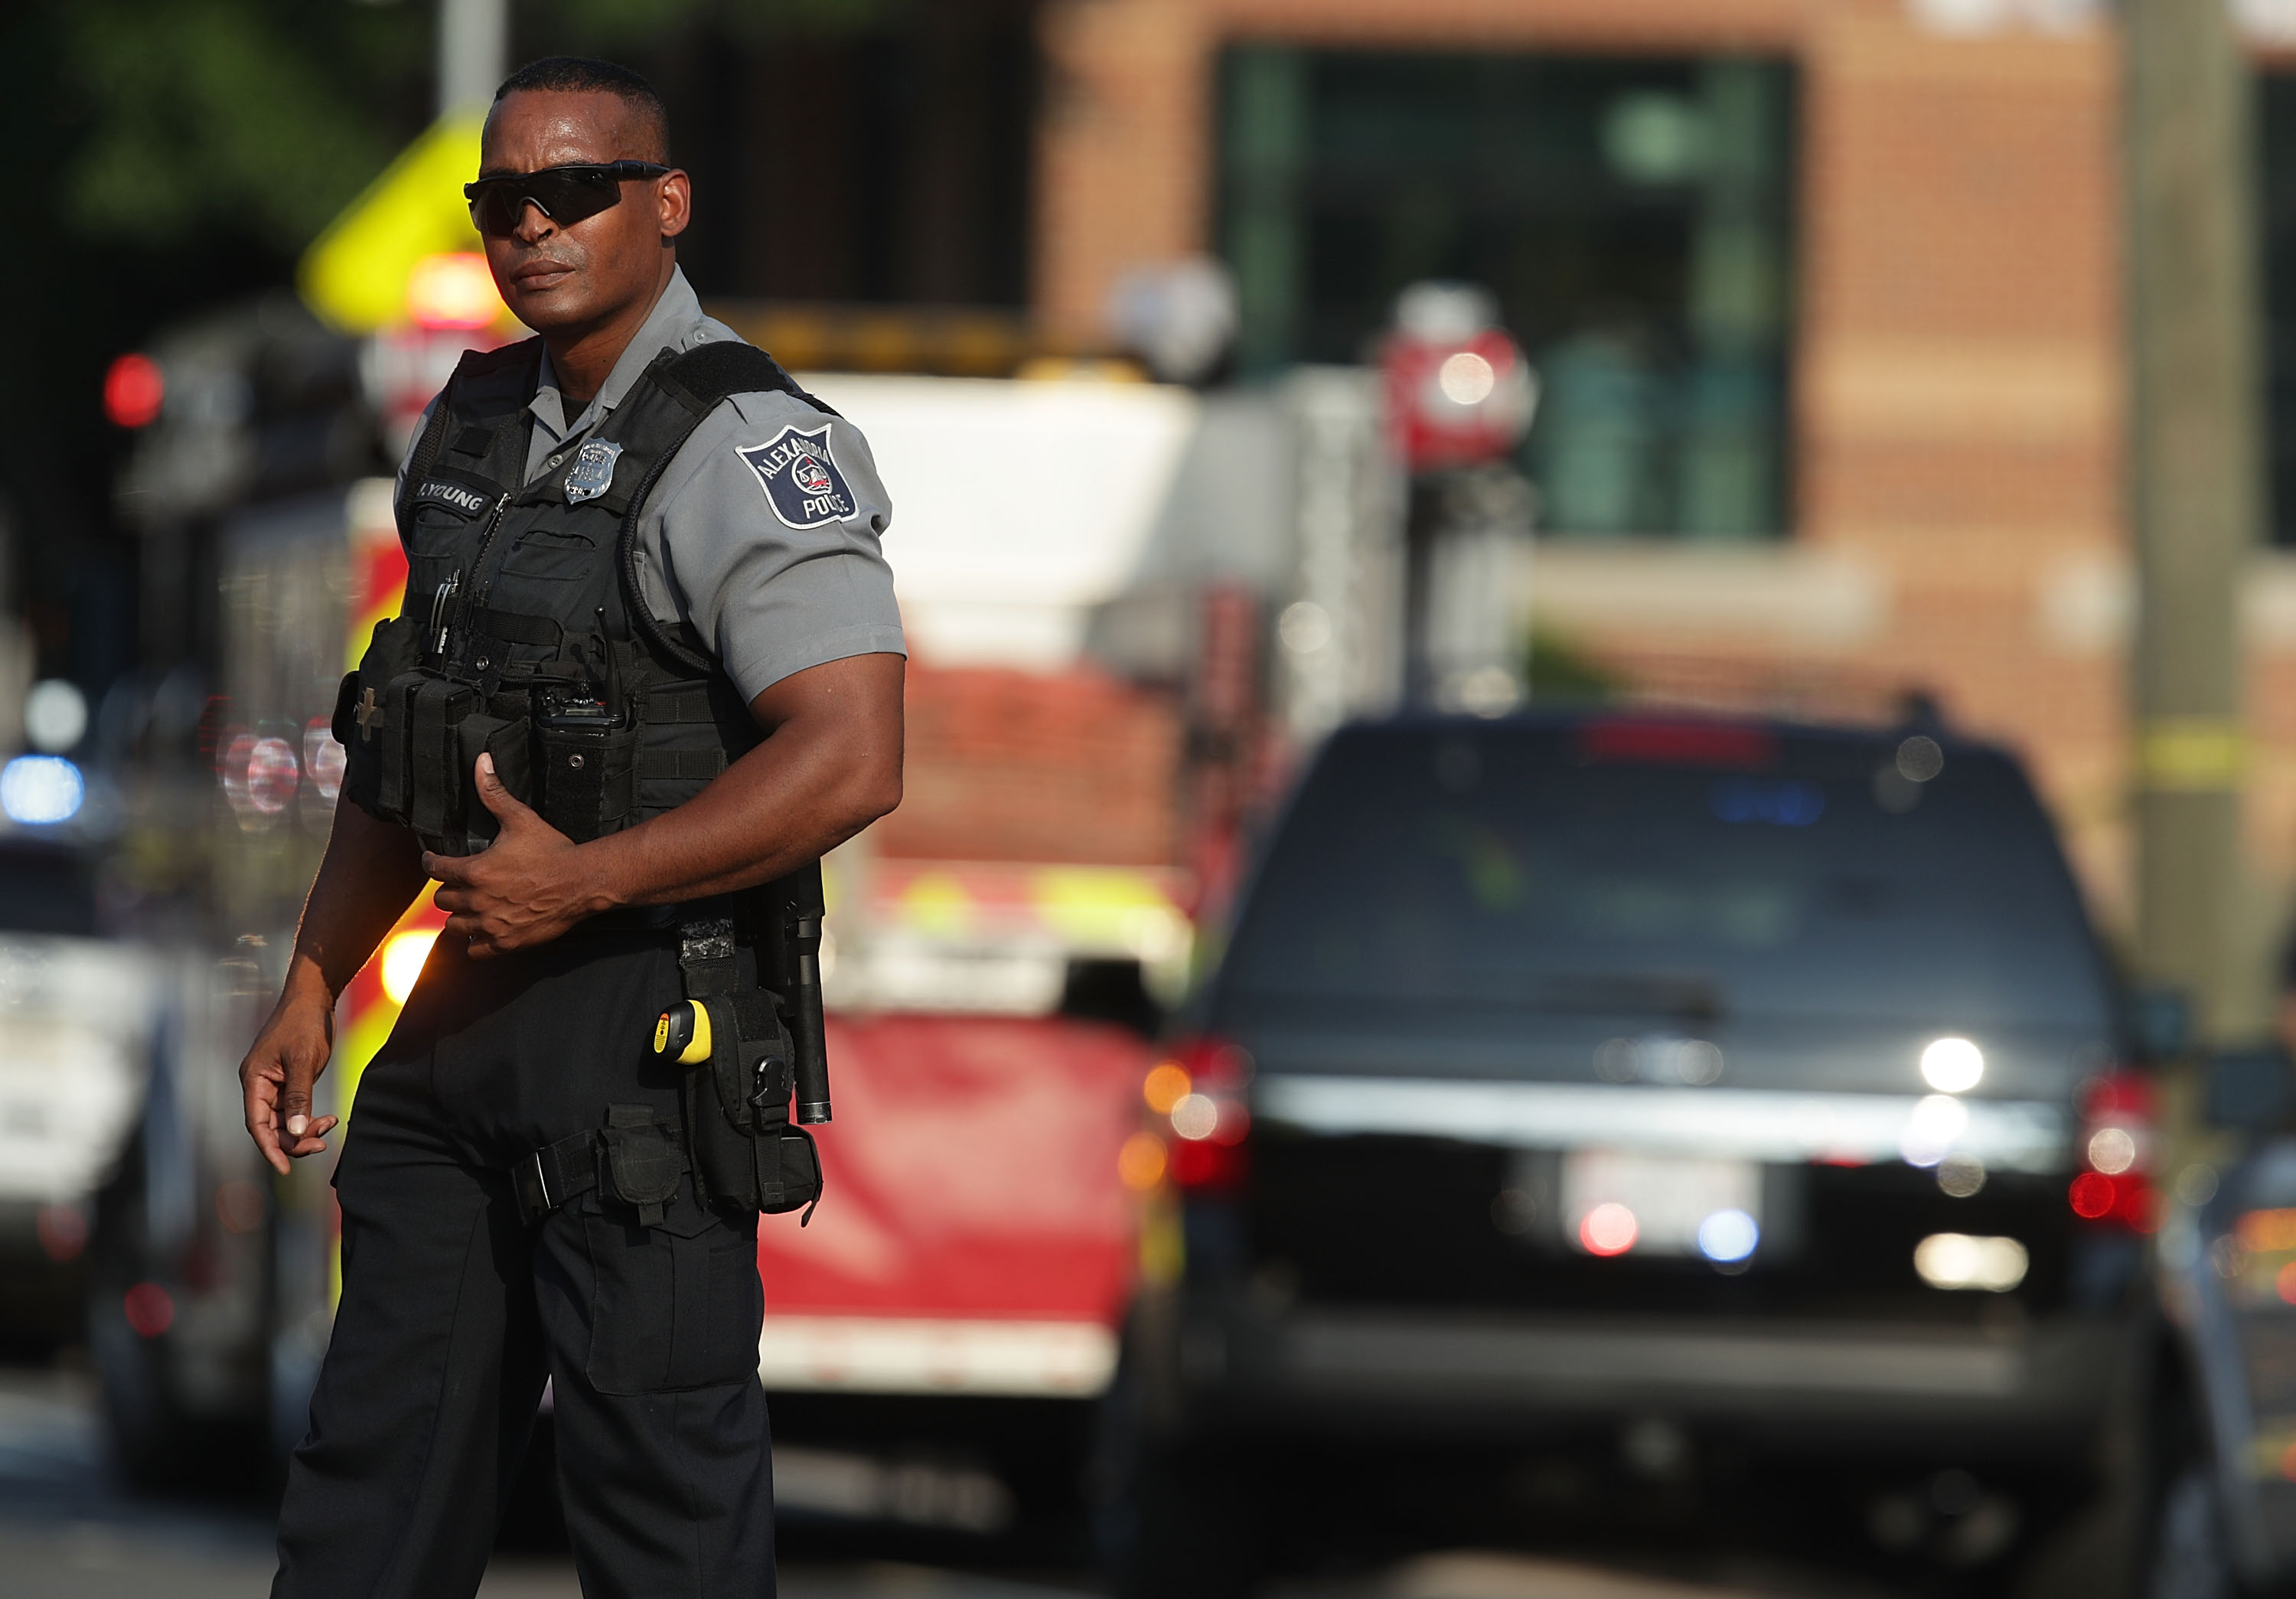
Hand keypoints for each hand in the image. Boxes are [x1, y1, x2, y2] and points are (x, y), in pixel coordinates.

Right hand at [240, 971, 338, 1175]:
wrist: (313, 998)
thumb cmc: (304, 1024)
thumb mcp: (303, 1060)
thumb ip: (300, 1096)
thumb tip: (298, 1131)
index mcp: (253, 1080)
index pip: (257, 1124)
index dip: (269, 1149)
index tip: (284, 1169)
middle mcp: (259, 1085)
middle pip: (270, 1127)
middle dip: (294, 1140)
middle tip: (321, 1144)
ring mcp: (273, 1084)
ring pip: (284, 1120)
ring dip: (304, 1130)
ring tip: (330, 1125)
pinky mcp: (288, 1081)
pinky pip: (294, 1109)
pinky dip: (309, 1117)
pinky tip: (329, 1119)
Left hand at [426, 753, 605, 957]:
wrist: (582, 882)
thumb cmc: (553, 851)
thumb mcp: (521, 818)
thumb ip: (494, 792)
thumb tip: (481, 762)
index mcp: (476, 870)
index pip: (435, 869)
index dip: (431, 863)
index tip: (433, 861)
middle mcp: (478, 900)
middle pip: (443, 900)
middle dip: (448, 891)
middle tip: (458, 885)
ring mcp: (491, 923)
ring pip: (454, 926)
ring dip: (459, 917)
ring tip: (468, 910)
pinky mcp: (506, 941)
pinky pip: (475, 950)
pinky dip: (475, 943)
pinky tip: (483, 932)